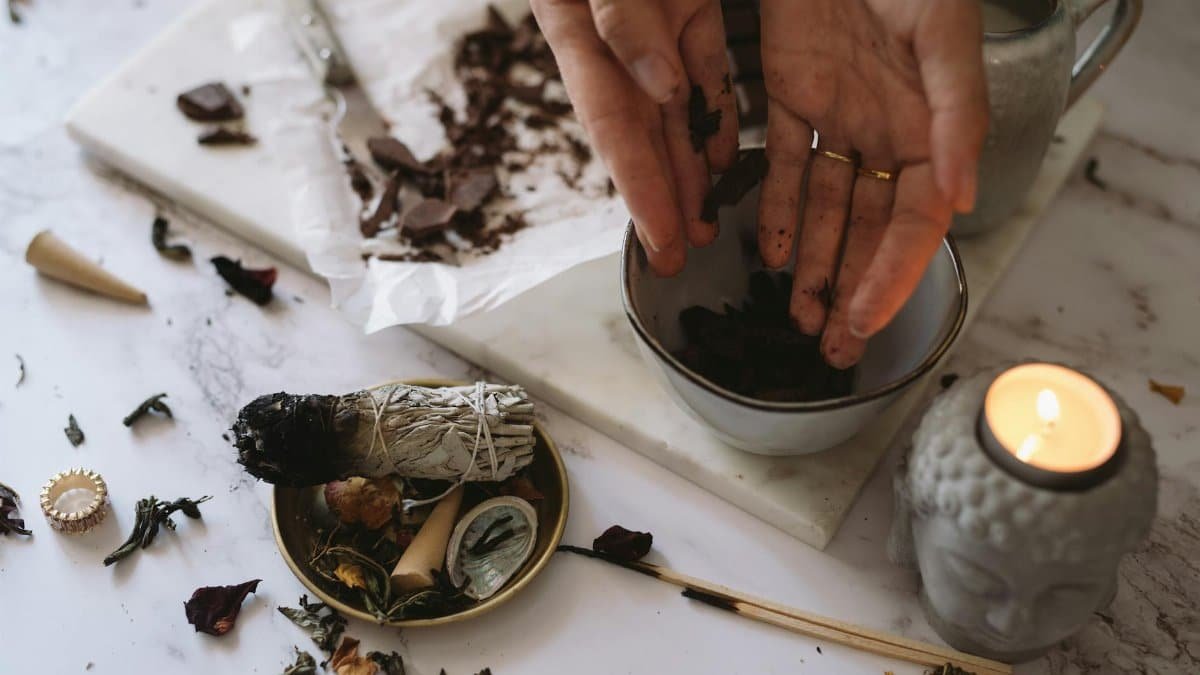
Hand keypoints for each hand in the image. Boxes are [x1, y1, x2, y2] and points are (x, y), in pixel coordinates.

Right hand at [531, 0, 739, 275]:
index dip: (636, 188)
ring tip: (703, 225)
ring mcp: (656, 23)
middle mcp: (613, 42)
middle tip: (676, 257)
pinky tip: (722, 159)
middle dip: (661, 199)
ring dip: (690, 168)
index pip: (611, 125)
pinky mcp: (691, 2)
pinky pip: (707, 65)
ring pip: (677, 110)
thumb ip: (621, 18)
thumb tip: (661, 85)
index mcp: (575, 31)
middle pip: (642, 134)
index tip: (660, 240)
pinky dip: (715, 112)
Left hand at [756, 0, 987, 367]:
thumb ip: (955, 115)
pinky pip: (781, 163)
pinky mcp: (790, 94)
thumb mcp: (941, 37)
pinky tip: (768, 251)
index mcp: (931, 126)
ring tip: (799, 313)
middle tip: (831, 344)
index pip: (912, 220)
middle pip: (867, 227)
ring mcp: (837, 116)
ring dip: (811, 260)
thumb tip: (958, 198)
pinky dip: (772, 207)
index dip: (890, 273)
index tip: (865, 321)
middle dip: (849, 286)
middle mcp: (885, 131)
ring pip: (822, 206)